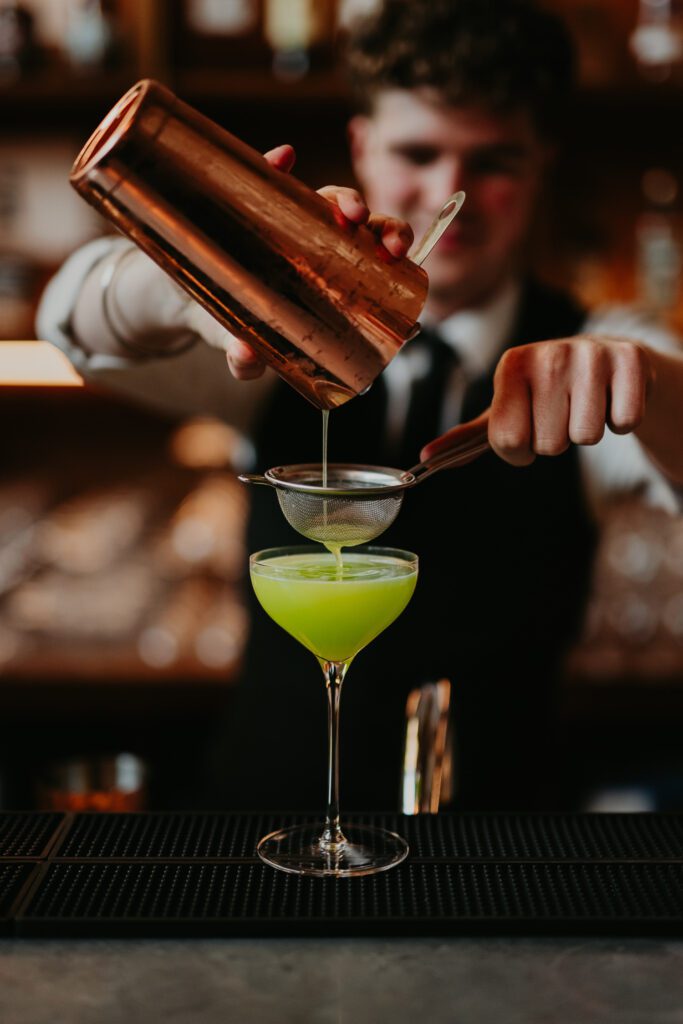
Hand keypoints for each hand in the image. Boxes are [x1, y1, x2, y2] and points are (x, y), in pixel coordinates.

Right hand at [183, 144, 413, 380]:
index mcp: (329, 276)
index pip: (372, 257)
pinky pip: (266, 175)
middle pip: (362, 228)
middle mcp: (316, 243)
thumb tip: (244, 358)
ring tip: (346, 211)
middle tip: (384, 242)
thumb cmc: (230, 323)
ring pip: (326, 200)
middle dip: (381, 226)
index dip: (390, 249)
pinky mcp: (249, 200)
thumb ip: (244, 361)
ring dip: (343, 198)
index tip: (398, 258)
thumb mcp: (239, 347)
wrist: (187, 298)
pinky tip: (282, 158)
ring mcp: (287, 219)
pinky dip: (275, 164)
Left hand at [420, 336, 652, 465]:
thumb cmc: (545, 394)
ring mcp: (591, 353)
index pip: (510, 441)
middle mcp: (549, 353)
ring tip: (586, 404)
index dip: (521, 450)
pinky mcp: (630, 359)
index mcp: (511, 365)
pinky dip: (621, 420)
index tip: (528, 429)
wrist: (604, 360)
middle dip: (557, 440)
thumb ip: (467, 438)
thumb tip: (424, 459)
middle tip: (562, 413)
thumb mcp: (505, 410)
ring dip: (588, 431)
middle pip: (551, 444)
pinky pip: (625, 422)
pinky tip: (611, 398)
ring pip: (587, 437)